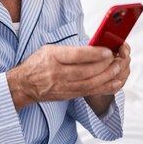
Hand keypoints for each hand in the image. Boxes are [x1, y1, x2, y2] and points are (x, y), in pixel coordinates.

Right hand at [6, 42, 130, 111]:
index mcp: (53, 57)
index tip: (108, 50)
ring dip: (108, 76)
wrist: (24, 85)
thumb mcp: (49, 49)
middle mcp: (58, 74)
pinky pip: (91, 92)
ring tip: (118, 67)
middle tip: (117, 58)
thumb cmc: (38, 63)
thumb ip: (70, 50)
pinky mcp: (69, 95)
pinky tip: (116, 80)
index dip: (94, 54)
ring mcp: (64, 87)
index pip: (76, 56)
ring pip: (91, 83)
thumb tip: (95, 48)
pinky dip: (105, 87)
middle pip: (87, 72)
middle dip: (105, 65)